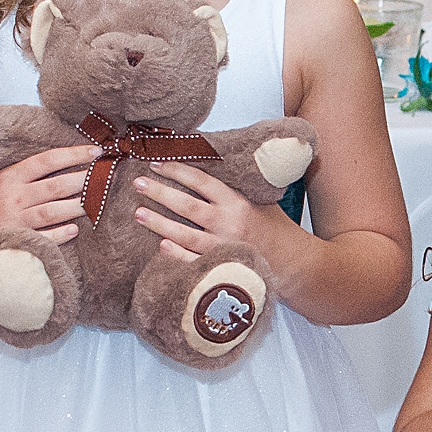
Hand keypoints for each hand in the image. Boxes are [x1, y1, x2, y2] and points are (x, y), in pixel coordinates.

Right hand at [0, 143, 96, 262]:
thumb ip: (12, 174)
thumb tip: (45, 162)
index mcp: (7, 177)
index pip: (46, 161)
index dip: (73, 155)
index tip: (95, 151)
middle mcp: (12, 197)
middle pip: (56, 186)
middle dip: (84, 180)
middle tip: (106, 177)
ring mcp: (13, 221)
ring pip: (54, 211)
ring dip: (77, 206)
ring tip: (96, 202)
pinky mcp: (12, 242)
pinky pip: (43, 238)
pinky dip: (60, 234)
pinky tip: (75, 229)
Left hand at [132, 163, 275, 262]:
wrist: (292, 261)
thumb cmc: (274, 227)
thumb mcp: (260, 199)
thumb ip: (237, 186)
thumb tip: (209, 164)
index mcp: (237, 203)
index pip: (202, 181)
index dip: (178, 171)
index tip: (158, 164)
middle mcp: (228, 224)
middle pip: (187, 206)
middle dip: (160, 193)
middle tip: (138, 183)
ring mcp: (223, 248)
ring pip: (185, 235)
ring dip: (159, 224)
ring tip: (138, 213)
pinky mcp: (220, 268)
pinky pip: (194, 262)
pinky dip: (177, 255)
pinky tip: (160, 246)